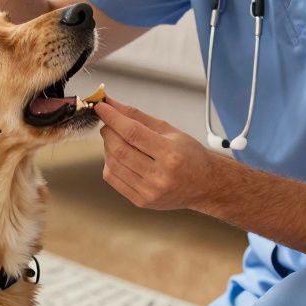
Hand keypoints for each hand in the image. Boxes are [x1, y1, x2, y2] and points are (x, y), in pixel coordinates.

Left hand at [93, 96, 221, 211]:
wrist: (204, 185)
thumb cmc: (189, 155)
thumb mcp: (169, 130)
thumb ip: (138, 116)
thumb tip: (112, 104)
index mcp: (170, 154)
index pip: (132, 133)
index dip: (113, 118)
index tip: (101, 107)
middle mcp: (160, 176)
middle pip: (120, 149)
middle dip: (108, 131)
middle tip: (108, 122)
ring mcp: (149, 191)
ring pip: (113, 164)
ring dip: (107, 147)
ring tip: (115, 139)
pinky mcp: (141, 201)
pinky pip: (113, 179)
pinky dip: (109, 163)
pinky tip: (118, 156)